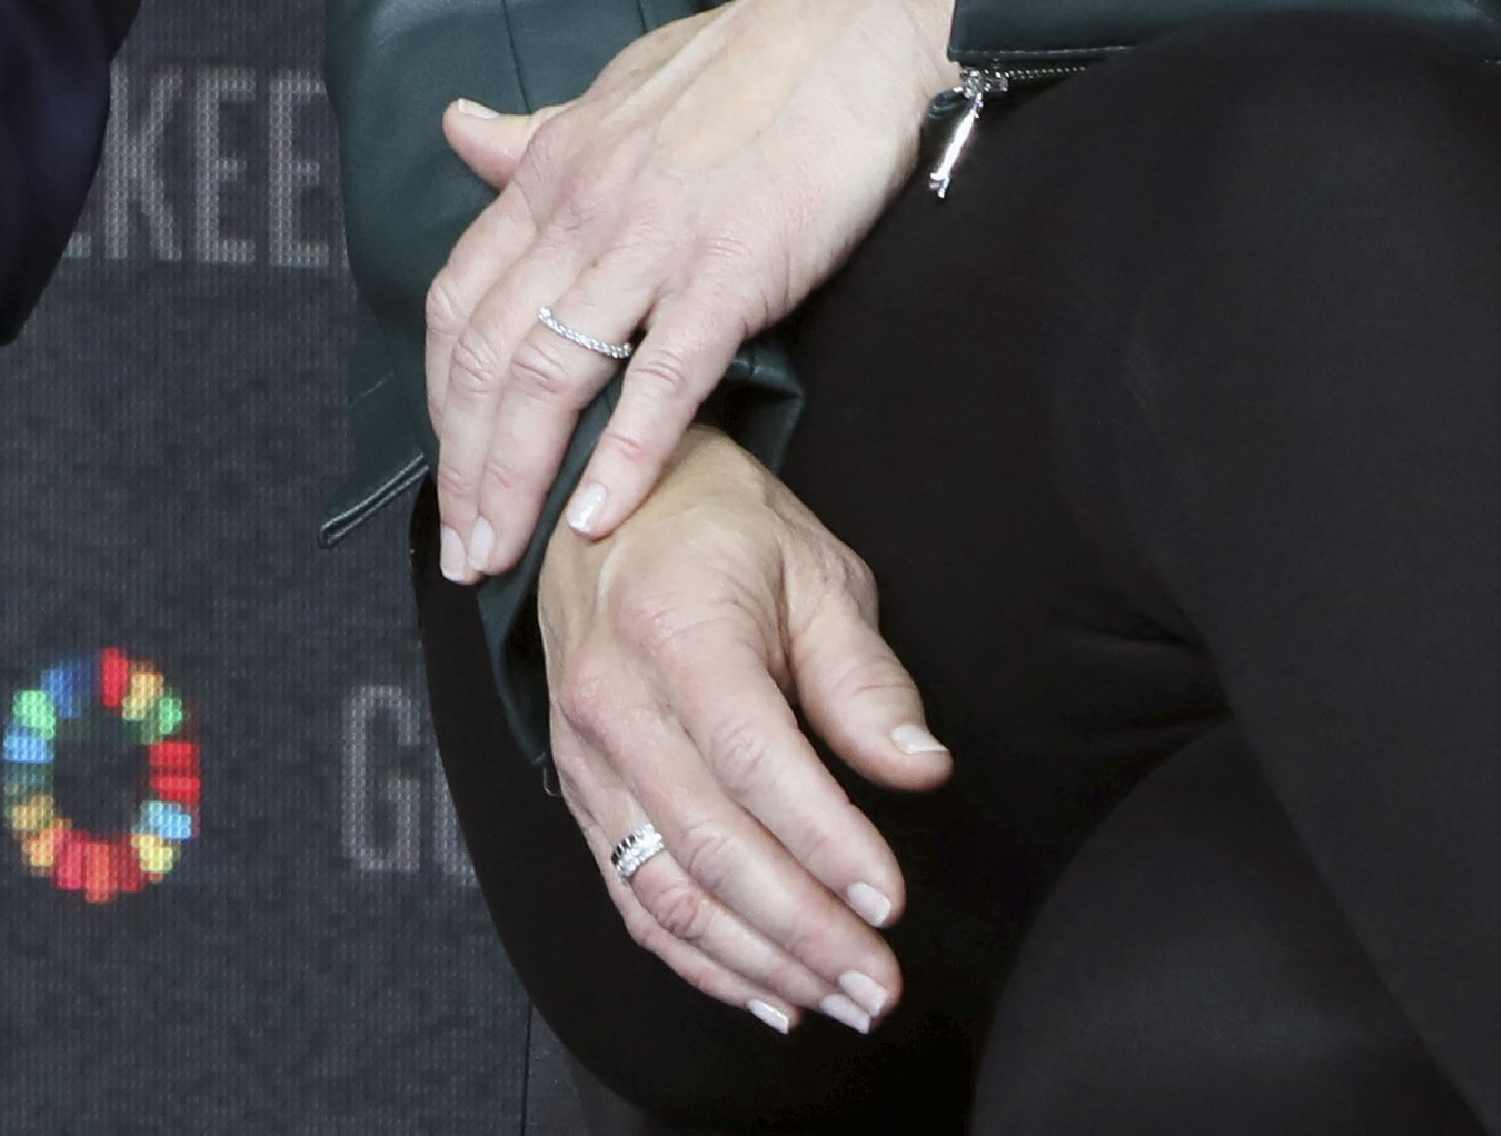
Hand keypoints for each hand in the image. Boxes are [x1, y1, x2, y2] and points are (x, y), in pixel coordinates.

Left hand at [426, 0, 956, 583]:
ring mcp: (652, 240)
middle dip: (463, 466)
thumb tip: (458, 127)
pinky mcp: (731, 271)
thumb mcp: (618, 89)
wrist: (862, 23)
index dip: (438, 397)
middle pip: (484, 355)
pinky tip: (598, 521)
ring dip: (515, 480)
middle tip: (462, 552)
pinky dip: (623, 458)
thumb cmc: (750, 58)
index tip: (446, 470)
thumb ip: (536, 134)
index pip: (455, 299)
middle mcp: (582, 207)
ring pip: (548, 377)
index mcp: (552, 169)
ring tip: (503, 558)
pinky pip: (661, 380)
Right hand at [529, 431, 949, 1036]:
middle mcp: (615, 701)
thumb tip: (921, 768)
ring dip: (759, 963)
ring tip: (840, 1002)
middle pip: (709, 845)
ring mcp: (585, 755)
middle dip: (802, 932)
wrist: (603, 499)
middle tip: (879, 987)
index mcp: (676, 631)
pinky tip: (767, 993)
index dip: (823, 842)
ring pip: (667, 889)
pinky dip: (699, 960)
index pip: (753, 761)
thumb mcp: (813, 569)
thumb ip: (863, 676)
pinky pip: (633, 896)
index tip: (888, 902)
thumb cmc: (723, 530)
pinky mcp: (579, 791)